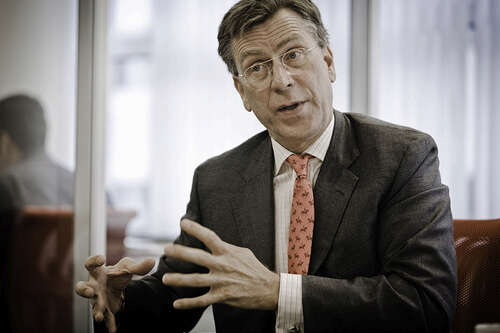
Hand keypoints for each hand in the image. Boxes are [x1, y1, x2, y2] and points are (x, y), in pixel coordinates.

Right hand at [75, 255, 154, 332]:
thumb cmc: (118, 273)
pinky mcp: (104, 309)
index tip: (102, 259)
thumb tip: (152, 261)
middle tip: (90, 291)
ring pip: (92, 305)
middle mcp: (94, 285)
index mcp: (98, 272)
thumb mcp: (128, 267)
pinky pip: (105, 317)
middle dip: (84, 290)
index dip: (93, 260)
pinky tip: (113, 330)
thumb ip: (138, 266)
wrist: (119, 287)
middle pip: (81, 287)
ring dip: (96, 310)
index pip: (90, 264)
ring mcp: (98, 299)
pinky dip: (109, 324)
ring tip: (99, 316)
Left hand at [162, 219, 279, 309]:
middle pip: (197, 257)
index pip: (209, 237)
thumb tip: (214, 243)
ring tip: (165, 278)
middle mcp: (222, 265)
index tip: (183, 222)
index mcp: (227, 252)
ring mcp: (221, 281)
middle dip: (180, 252)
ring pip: (195, 280)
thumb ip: (226, 249)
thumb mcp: (243, 253)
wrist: (269, 289)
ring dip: (178, 279)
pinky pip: (202, 300)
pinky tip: (176, 304)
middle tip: (166, 249)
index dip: (196, 228)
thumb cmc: (255, 269)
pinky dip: (188, 303)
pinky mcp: (223, 296)